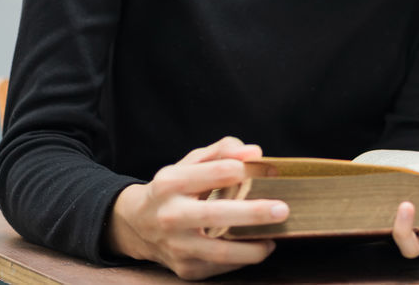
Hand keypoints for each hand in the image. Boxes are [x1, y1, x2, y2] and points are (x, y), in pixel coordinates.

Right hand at [105, 136, 287, 280]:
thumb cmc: (174, 188)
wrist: (137, 224)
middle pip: (216, 214)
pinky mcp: (184, 268)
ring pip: (220, 251)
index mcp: (172, 182)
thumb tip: (254, 153)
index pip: (217, 172)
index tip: (271, 171)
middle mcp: (170, 215)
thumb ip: (223, 150)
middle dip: (253, 213)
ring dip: (253, 248)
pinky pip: (220, 266)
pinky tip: (257, 247)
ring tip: (273, 238)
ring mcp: (176, 245)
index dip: (246, 169)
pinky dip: (242, 259)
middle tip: (282, 210)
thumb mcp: (191, 162)